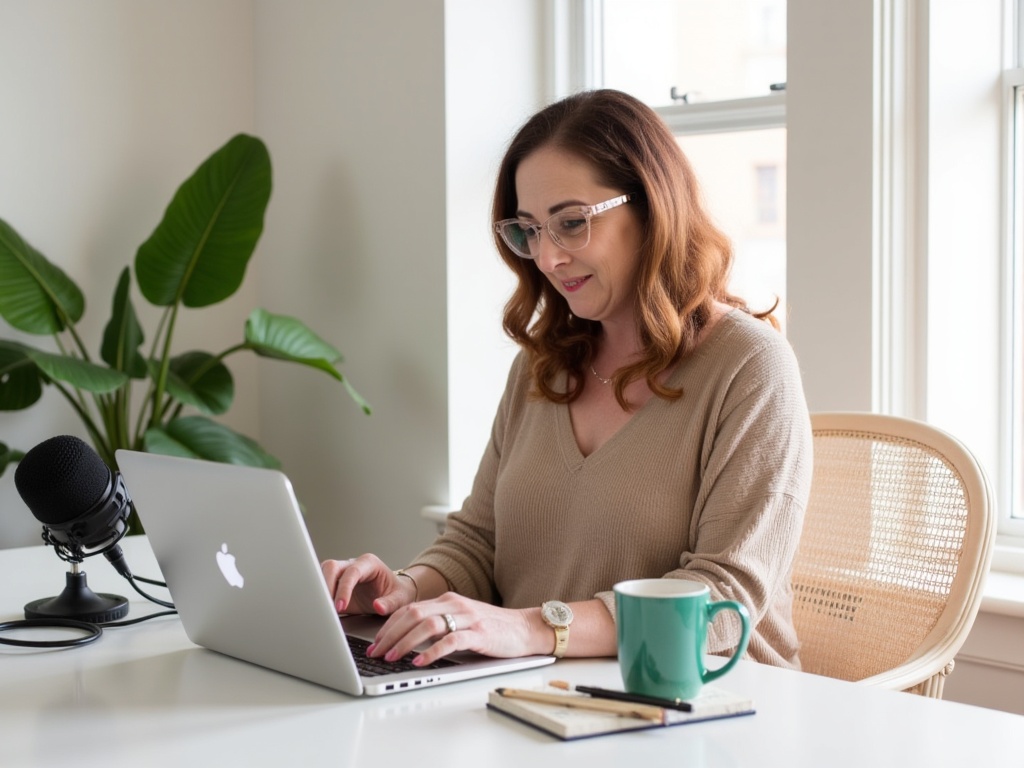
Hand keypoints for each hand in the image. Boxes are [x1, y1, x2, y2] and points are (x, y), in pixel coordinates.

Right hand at [320, 554, 413, 615]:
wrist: (394, 593)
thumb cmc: (397, 592)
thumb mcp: (399, 599)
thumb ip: (389, 603)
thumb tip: (378, 607)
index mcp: (370, 564)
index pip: (352, 572)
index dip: (344, 589)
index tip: (340, 606)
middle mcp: (354, 564)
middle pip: (332, 567)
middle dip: (326, 586)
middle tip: (327, 608)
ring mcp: (343, 572)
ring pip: (322, 572)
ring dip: (320, 590)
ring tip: (323, 609)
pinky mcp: (336, 583)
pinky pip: (322, 584)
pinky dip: (319, 595)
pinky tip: (322, 608)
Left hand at [367, 592, 545, 666]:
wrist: (525, 628)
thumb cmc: (492, 628)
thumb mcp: (461, 620)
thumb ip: (438, 625)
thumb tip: (406, 641)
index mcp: (446, 600)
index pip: (408, 609)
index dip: (388, 626)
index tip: (374, 644)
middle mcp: (454, 604)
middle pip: (412, 614)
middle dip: (389, 635)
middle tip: (375, 653)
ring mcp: (467, 617)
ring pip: (427, 625)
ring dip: (405, 642)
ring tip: (391, 657)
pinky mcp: (480, 633)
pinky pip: (450, 640)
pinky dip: (431, 651)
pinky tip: (420, 662)